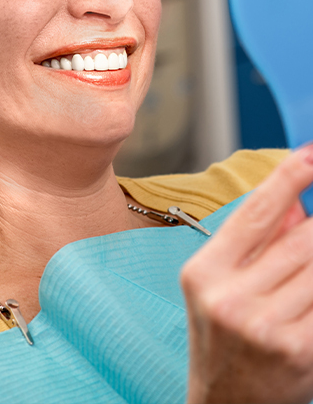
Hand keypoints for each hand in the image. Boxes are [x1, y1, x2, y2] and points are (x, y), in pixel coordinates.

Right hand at [181, 146, 312, 403]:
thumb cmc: (221, 339)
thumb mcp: (220, 283)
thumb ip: (255, 240)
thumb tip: (297, 202)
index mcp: (204, 272)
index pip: (254, 212)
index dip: (288, 177)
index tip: (311, 154)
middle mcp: (231, 298)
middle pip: (302, 237)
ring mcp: (266, 327)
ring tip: (309, 253)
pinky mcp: (299, 351)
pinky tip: (311, 284)